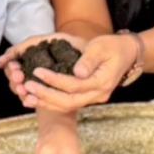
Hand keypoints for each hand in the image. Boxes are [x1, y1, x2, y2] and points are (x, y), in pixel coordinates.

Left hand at [0, 32, 135, 112]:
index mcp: (102, 82)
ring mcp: (93, 98)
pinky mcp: (87, 98)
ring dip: (46, 102)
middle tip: (27, 87)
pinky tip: (36, 99)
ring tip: (26, 96)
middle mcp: (98, 95)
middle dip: (46, 95)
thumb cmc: (113, 47)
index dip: (54, 80)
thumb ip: (89, 60)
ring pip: (67, 106)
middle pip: (68, 101)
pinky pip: (68, 104)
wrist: (127, 55)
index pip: (74, 85)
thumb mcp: (101, 47)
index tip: (37, 71)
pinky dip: (51, 103)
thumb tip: (77, 72)